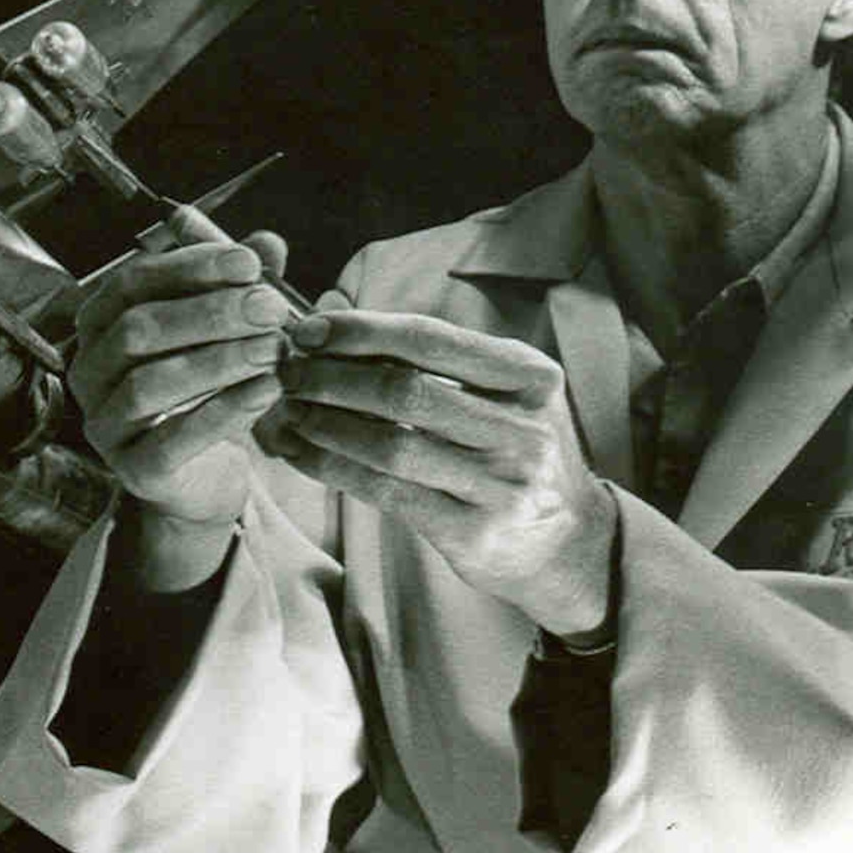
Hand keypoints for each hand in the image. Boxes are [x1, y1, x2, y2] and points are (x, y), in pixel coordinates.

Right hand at [66, 231, 293, 586]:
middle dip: (210, 313)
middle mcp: (90, 373)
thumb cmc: (205, 395)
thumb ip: (240, 288)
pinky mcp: (134, 471)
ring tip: (273, 349)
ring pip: (149, 383)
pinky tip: (267, 391)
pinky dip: (222, 412)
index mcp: (100, 327)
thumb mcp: (224, 335)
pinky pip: (171, 440)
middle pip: (137, 329)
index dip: (191, 267)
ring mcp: (106, 426)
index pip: (132, 282)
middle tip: (271, 308)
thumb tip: (268, 243)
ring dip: (218, 361)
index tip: (250, 263)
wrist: (204, 480)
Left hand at [264, 311, 615, 637]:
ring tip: (287, 409)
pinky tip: (299, 452)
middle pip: (403, 390)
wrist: (566, 542)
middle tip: (287, 372)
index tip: (308, 330)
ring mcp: (500, 486)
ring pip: (389, 445)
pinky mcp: (472, 533)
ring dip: (324, 423)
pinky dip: (332, 467)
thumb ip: (429, 354)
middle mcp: (522, 429)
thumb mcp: (500, 391)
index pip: (429, 340)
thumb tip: (332, 310)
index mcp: (530, 376)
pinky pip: (385, 492)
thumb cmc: (513, 449)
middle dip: (331, 377)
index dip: (360, 331)